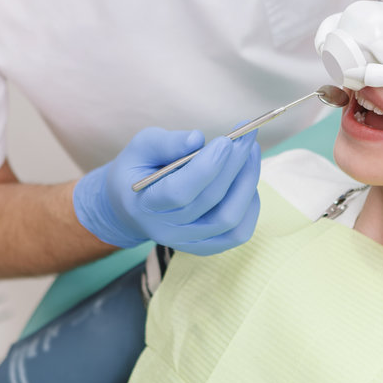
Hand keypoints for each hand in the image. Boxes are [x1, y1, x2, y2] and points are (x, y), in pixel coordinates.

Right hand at [73, 127, 260, 254]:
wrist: (131, 207)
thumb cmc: (138, 170)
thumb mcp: (141, 147)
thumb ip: (167, 142)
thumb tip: (197, 139)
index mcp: (146, 204)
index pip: (179, 192)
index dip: (206, 167)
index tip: (226, 141)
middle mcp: (167, 229)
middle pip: (211, 200)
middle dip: (234, 164)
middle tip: (246, 136)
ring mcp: (188, 242)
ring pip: (229, 219)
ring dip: (247, 182)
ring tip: (249, 152)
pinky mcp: (207, 246)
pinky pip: (238, 233)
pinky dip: (250, 205)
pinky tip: (247, 179)